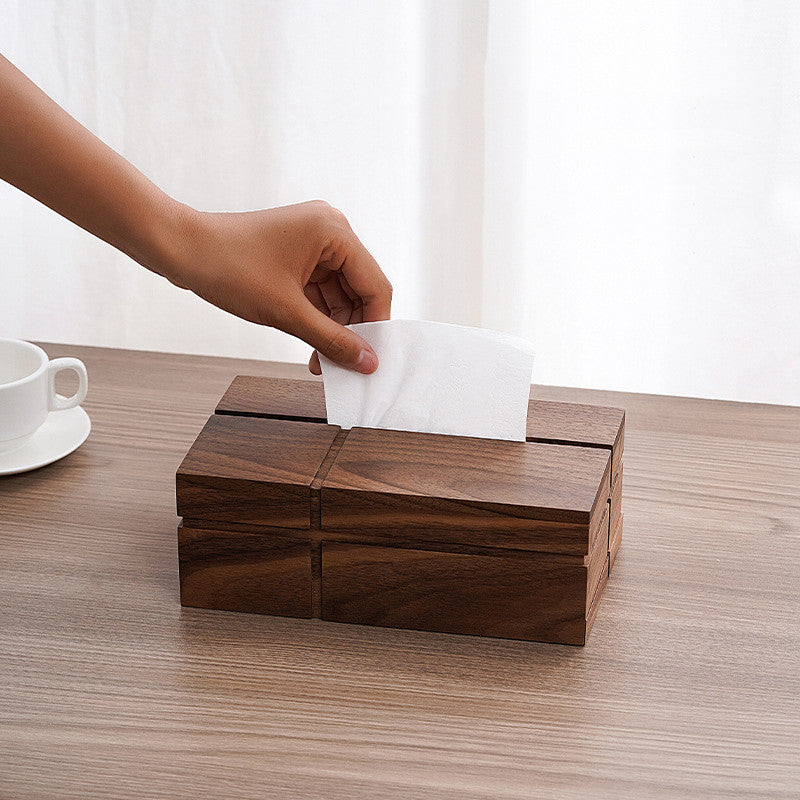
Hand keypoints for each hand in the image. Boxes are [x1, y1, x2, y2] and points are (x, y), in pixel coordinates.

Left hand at [170, 200, 391, 373]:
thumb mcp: (287, 312)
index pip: (375, 285)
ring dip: (333, 328)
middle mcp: (330, 230)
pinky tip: (312, 345)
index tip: (370, 358)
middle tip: (344, 365)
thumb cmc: (228, 268)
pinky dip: (317, 317)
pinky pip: (320, 291)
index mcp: (335, 231)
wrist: (180, 250)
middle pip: (359, 290)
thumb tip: (366, 362)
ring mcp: (313, 241)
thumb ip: (332, 339)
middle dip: (351, 329)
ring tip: (322, 361)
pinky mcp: (298, 254)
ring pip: (339, 295)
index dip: (376, 326)